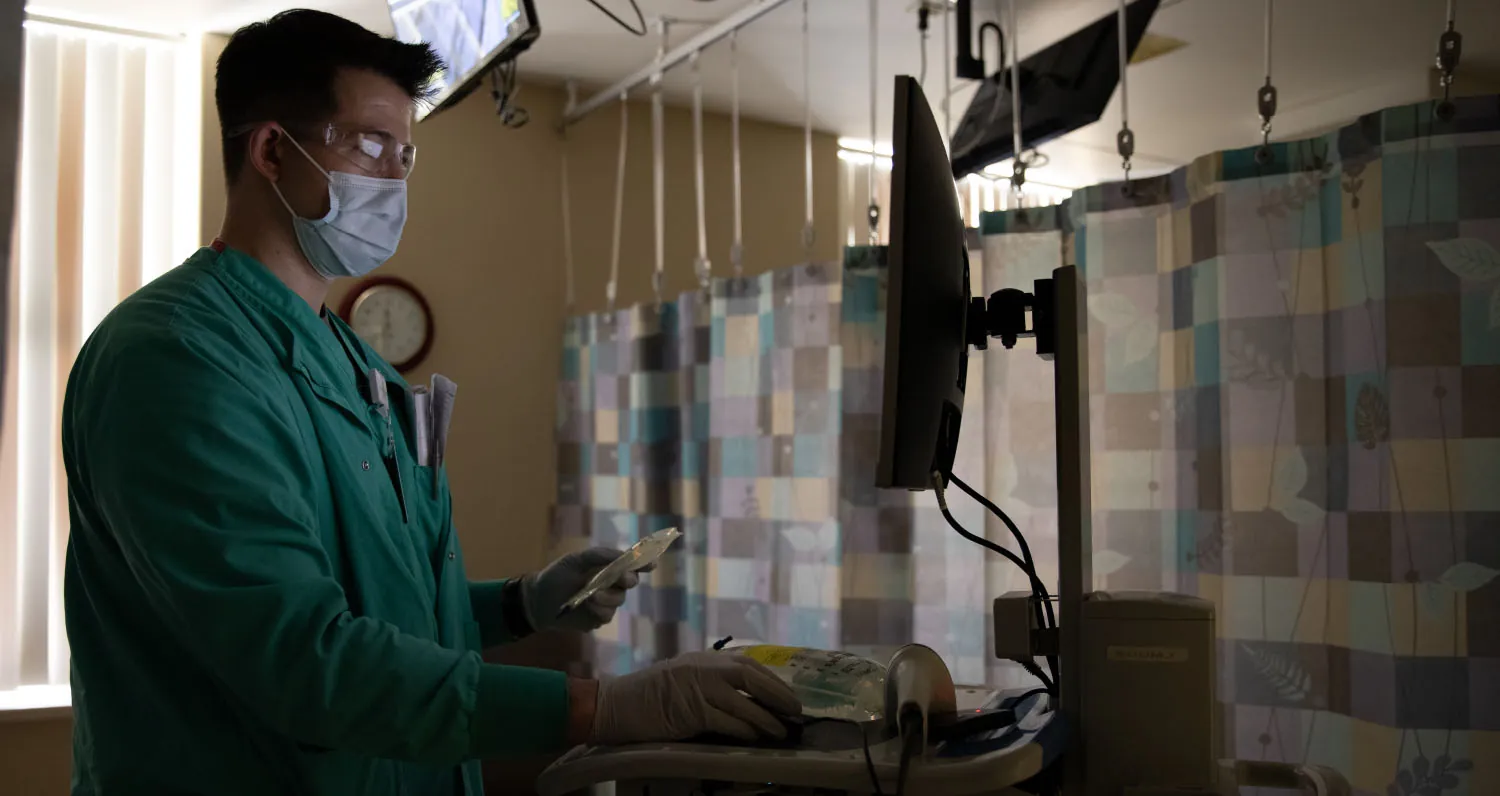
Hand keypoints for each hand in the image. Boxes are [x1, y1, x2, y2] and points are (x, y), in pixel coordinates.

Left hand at [521, 547, 650, 632]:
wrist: (537, 600)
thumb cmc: (556, 575)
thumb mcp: (576, 560)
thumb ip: (599, 556)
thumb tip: (622, 555)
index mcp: (607, 567)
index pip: (631, 565)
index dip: (643, 564)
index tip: (651, 564)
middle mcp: (610, 584)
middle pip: (630, 583)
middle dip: (627, 580)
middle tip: (620, 579)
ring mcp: (605, 603)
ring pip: (619, 600)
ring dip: (608, 597)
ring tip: (591, 596)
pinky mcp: (596, 619)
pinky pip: (607, 616)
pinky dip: (599, 610)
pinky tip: (587, 606)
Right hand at [590, 652, 802, 745]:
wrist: (614, 705)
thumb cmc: (648, 696)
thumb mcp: (683, 678)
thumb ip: (711, 682)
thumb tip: (748, 698)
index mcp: (704, 659)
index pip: (748, 663)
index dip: (772, 679)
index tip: (789, 693)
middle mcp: (704, 667)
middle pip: (751, 676)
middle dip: (777, 694)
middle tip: (796, 711)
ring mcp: (697, 687)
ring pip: (743, 701)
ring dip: (766, 717)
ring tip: (782, 730)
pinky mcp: (690, 710)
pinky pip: (726, 720)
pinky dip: (744, 728)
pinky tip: (757, 736)